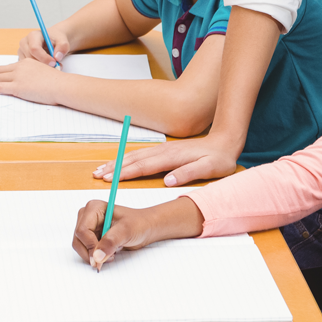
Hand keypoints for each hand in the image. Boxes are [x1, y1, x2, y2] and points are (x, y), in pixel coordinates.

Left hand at [0, 58, 64, 104]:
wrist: (62, 85)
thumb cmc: (57, 83)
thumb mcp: (44, 75)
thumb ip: (35, 77)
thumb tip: (31, 84)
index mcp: (27, 63)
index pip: (8, 67)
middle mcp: (20, 67)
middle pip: (0, 71)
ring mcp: (18, 76)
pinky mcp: (17, 87)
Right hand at [19, 28, 69, 65]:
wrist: (54, 40)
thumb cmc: (56, 39)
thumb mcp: (63, 41)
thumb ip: (62, 47)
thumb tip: (57, 57)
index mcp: (33, 35)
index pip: (34, 49)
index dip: (44, 58)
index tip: (54, 62)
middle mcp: (24, 43)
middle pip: (31, 58)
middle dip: (43, 64)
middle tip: (55, 66)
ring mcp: (22, 52)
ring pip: (29, 64)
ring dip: (41, 68)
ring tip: (52, 65)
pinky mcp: (22, 59)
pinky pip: (28, 68)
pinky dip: (38, 69)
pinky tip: (46, 65)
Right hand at [72, 196, 203, 269]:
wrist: (145, 228)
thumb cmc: (138, 224)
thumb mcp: (126, 231)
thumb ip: (110, 242)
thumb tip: (96, 257)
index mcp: (93, 208)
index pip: (82, 230)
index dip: (90, 245)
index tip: (100, 256)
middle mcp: (87, 216)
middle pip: (78, 239)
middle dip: (91, 251)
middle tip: (107, 258)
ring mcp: (88, 226)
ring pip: (80, 246)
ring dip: (93, 255)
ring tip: (111, 254)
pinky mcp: (91, 236)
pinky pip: (85, 250)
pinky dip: (95, 256)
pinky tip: (109, 253)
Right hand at [93, 134, 239, 186]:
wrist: (225, 141)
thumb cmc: (219, 158)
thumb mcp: (210, 168)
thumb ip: (189, 173)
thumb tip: (169, 180)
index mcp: (172, 157)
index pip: (143, 166)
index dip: (125, 173)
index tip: (109, 179)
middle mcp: (163, 151)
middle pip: (133, 159)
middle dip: (113, 167)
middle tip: (96, 175)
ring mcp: (163, 149)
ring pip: (134, 155)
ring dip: (116, 162)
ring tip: (100, 169)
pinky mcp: (164, 150)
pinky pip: (140, 155)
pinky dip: (126, 159)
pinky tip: (119, 164)